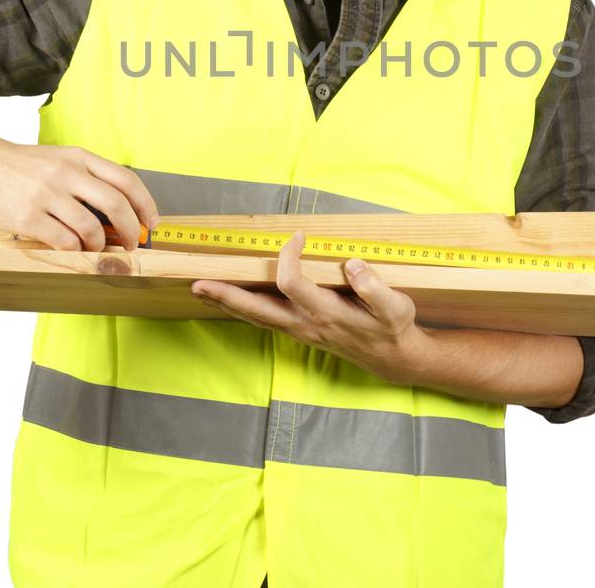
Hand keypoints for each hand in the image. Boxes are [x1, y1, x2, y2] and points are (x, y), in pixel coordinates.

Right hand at [0, 136, 159, 251]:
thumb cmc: (20, 165)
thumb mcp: (59, 159)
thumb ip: (87, 179)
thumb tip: (122, 212)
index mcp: (78, 158)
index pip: (126, 180)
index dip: (145, 204)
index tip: (151, 222)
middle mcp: (65, 173)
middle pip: (116, 204)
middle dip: (130, 230)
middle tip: (131, 243)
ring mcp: (46, 194)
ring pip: (90, 227)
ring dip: (99, 245)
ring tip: (94, 248)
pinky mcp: (27, 216)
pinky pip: (63, 241)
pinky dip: (74, 250)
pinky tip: (70, 248)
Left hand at [190, 232, 432, 382]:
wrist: (392, 359)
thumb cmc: (393, 328)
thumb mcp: (396, 307)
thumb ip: (375, 287)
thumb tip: (353, 264)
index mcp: (327, 314)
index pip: (292, 283)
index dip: (288, 256)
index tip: (298, 235)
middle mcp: (306, 325)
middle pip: (257, 310)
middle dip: (227, 296)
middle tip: (198, 283)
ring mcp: (299, 331)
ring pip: (255, 318)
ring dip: (227, 304)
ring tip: (200, 290)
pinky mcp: (298, 332)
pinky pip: (263, 321)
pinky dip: (242, 310)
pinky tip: (229, 300)